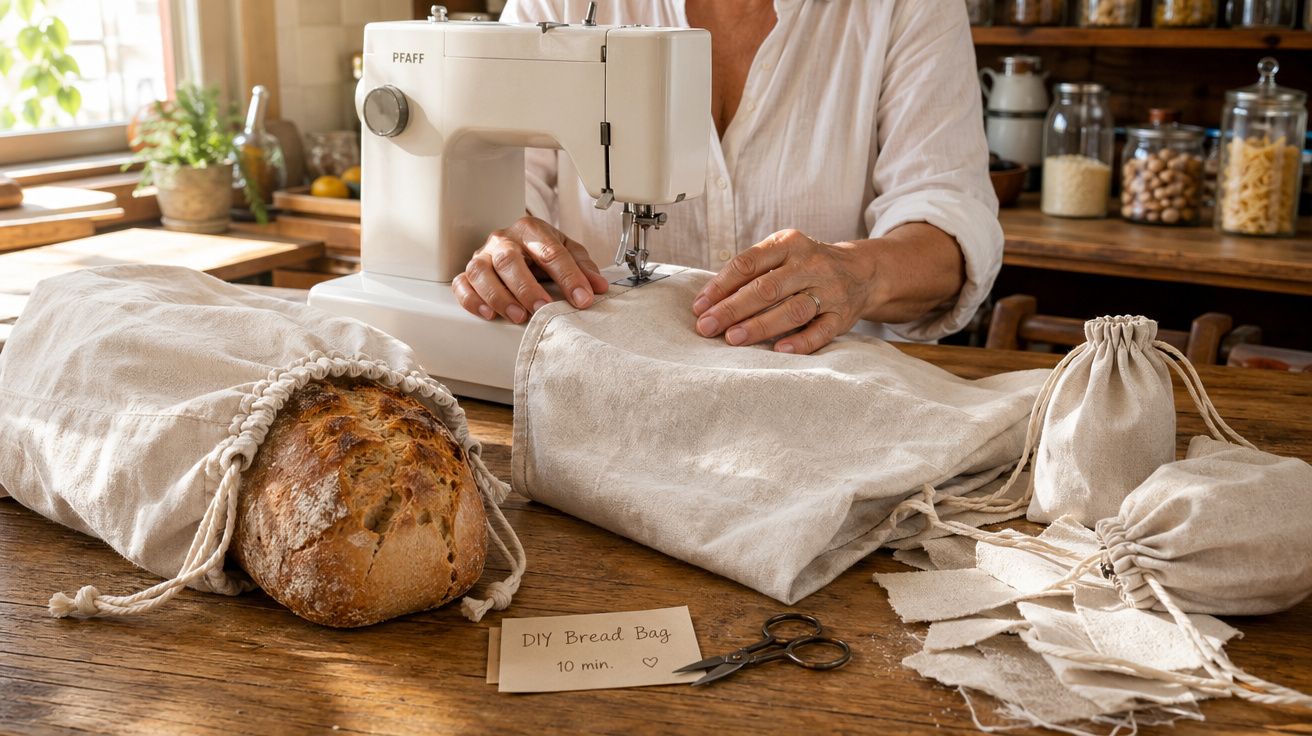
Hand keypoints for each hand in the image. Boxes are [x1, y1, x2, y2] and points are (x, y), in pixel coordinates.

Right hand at [453, 215, 609, 322]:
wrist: (517, 243)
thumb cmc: (542, 250)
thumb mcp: (568, 251)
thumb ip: (584, 267)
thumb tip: (599, 287)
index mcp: (531, 229)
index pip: (550, 251)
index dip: (568, 276)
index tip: (583, 298)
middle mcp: (503, 239)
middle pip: (509, 259)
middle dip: (527, 287)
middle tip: (543, 308)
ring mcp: (483, 255)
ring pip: (481, 272)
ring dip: (499, 296)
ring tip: (519, 316)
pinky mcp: (467, 272)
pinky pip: (462, 284)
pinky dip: (472, 300)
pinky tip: (488, 314)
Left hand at [691, 229, 874, 354]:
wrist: (862, 270)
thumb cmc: (807, 265)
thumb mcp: (782, 253)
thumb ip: (751, 271)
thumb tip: (708, 301)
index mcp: (789, 243)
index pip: (748, 262)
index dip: (721, 285)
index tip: (700, 306)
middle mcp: (810, 264)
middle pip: (766, 288)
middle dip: (732, 309)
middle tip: (707, 326)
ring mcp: (829, 290)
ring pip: (792, 310)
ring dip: (760, 326)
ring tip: (733, 338)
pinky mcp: (842, 316)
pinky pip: (821, 331)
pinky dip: (800, 342)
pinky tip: (779, 350)